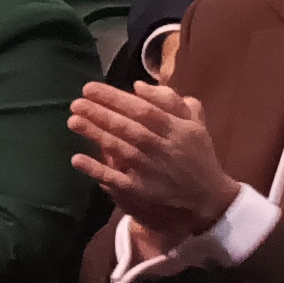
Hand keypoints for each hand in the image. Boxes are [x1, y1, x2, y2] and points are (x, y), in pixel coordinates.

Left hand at [71, 81, 242, 251]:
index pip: (143, 110)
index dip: (115, 99)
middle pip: (129, 128)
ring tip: (73, 121)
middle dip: (100, 114)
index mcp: (177, 130)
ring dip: (96, 135)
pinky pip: (118, 180)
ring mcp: (153, 171)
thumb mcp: (193, 124)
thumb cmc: (197, 154)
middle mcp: (165, 149)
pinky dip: (98, 170)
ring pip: (122, 150)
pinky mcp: (144, 191)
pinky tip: (77, 159)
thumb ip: (170, 101)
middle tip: (75, 103)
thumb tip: (138, 85)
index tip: (90, 88)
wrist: (210, 197)